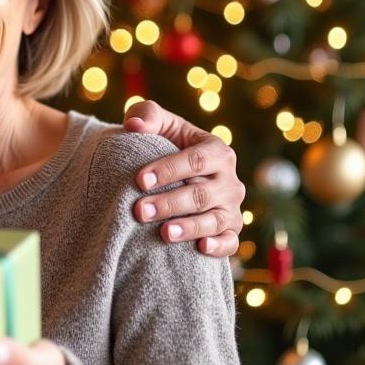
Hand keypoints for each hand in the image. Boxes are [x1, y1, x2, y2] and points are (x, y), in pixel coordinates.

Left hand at [123, 99, 243, 257]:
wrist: (170, 176)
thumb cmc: (163, 144)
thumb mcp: (158, 124)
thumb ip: (147, 116)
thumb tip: (133, 126)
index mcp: (217, 151)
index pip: (196, 160)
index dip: (169, 170)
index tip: (140, 180)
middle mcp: (229, 181)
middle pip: (200, 194)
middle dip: (169, 203)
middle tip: (139, 211)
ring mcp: (230, 208)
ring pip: (214, 220)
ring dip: (189, 227)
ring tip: (164, 233)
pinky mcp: (229, 231)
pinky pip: (230, 242)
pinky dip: (219, 246)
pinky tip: (201, 248)